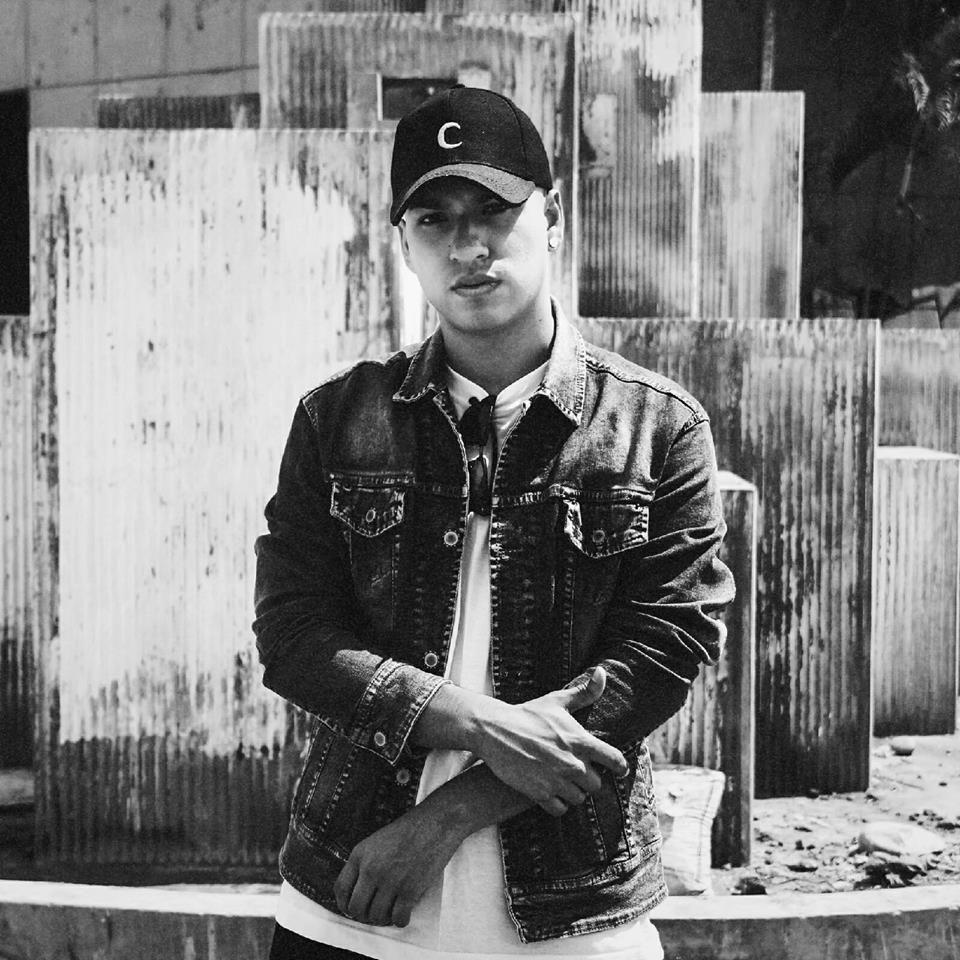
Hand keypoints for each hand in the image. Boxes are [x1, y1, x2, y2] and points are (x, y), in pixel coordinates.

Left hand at [333, 800, 465, 927]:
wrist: (436, 822)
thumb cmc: (409, 830)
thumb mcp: (377, 840)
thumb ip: (365, 863)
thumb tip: (359, 892)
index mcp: (360, 854)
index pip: (340, 889)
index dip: (344, 904)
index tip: (352, 908)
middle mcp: (371, 869)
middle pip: (356, 908)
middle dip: (364, 915)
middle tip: (374, 912)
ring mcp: (390, 881)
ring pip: (376, 917)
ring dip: (383, 918)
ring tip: (391, 910)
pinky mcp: (410, 890)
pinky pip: (398, 919)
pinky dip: (400, 920)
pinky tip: (404, 912)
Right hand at [472, 666, 627, 815]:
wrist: (495, 731)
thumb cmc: (528, 714)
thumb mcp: (557, 701)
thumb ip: (585, 692)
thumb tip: (602, 672)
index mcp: (581, 741)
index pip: (616, 761)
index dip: (619, 766)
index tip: (617, 768)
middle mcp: (573, 764)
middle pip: (596, 785)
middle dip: (588, 778)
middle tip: (575, 770)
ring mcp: (556, 781)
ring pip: (578, 798)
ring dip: (572, 791)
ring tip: (561, 779)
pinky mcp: (540, 794)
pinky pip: (560, 809)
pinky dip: (557, 803)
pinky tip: (550, 791)